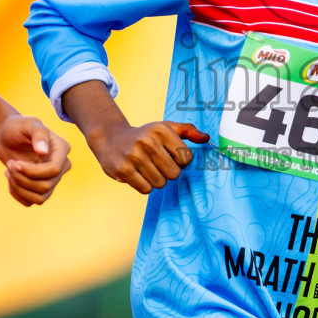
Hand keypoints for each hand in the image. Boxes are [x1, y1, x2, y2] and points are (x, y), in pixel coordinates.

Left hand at [0, 115, 71, 206]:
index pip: (53, 171)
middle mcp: (61, 166)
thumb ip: (38, 133)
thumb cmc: (18, 126)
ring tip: (8, 171)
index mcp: (61, 150)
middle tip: (9, 164)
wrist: (6, 135)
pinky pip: (30, 201)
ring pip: (39, 198)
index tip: (14, 163)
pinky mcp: (39, 188)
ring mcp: (51, 179)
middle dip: (22, 179)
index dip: (32, 171)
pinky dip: (16, 193)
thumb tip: (43, 151)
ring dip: (18, 187)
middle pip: (45, 186)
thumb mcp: (28, 124)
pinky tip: (10, 177)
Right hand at [88, 119, 209, 194]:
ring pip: (160, 183)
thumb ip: (188, 131)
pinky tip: (137, 174)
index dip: (180, 161)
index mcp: (162, 130)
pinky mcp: (123, 170)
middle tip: (157, 164)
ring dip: (156, 180)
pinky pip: (146, 189)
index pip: (187, 159)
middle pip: (175, 174)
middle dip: (168, 172)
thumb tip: (207, 138)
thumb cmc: (144, 135)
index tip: (170, 155)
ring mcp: (134, 156)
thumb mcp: (165, 127)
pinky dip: (144, 185)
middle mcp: (148, 141)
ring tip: (146, 168)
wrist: (110, 138)